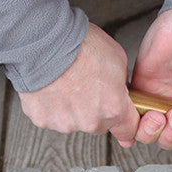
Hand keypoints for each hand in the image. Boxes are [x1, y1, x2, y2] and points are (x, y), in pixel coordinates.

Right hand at [19, 23, 139, 147]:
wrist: (46, 42)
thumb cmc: (80, 46)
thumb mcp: (118, 59)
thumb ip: (120, 85)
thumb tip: (117, 91)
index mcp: (113, 109)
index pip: (128, 130)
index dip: (126, 122)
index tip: (123, 120)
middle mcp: (90, 121)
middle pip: (99, 125)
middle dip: (96, 110)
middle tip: (87, 86)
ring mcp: (65, 123)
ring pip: (74, 122)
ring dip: (72, 108)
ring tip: (66, 83)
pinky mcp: (43, 120)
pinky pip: (51, 117)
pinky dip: (52, 106)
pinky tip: (52, 87)